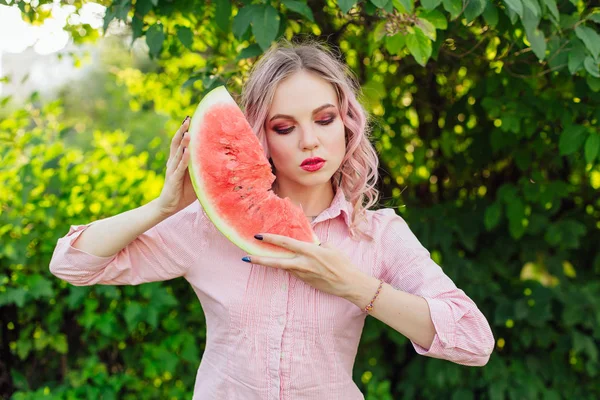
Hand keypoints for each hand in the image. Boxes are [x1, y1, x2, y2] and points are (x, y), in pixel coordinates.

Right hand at [156, 116, 196, 216]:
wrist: (169, 206)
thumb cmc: (184, 191)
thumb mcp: (195, 177)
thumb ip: (202, 168)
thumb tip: (220, 161)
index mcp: (178, 160)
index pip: (180, 142)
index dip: (184, 130)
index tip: (190, 118)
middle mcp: (173, 162)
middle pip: (177, 143)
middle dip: (182, 130)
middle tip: (188, 118)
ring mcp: (172, 170)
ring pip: (178, 153)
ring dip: (184, 142)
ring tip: (188, 132)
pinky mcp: (173, 179)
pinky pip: (180, 168)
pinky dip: (184, 159)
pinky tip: (187, 152)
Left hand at [244, 233, 361, 297]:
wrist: (349, 283)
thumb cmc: (343, 263)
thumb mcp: (330, 248)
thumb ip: (316, 245)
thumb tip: (308, 243)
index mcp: (309, 252)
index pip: (286, 243)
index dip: (271, 239)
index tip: (258, 236)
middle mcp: (303, 264)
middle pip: (276, 262)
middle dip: (260, 260)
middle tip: (245, 257)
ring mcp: (303, 274)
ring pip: (284, 267)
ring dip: (273, 263)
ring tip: (258, 259)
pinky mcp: (305, 281)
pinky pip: (294, 271)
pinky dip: (289, 266)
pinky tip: (289, 263)